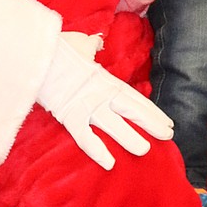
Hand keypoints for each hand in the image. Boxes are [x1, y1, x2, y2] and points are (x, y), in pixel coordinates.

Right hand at [36, 36, 174, 168]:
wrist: (38, 52)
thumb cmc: (58, 47)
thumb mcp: (80, 44)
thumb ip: (91, 47)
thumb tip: (95, 43)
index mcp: (106, 80)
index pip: (135, 98)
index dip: (152, 111)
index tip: (168, 122)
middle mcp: (101, 94)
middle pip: (132, 110)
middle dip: (151, 123)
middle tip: (168, 135)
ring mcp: (86, 105)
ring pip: (113, 125)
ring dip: (129, 138)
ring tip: (145, 150)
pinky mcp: (69, 116)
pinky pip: (85, 137)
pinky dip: (97, 150)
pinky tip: (109, 163)